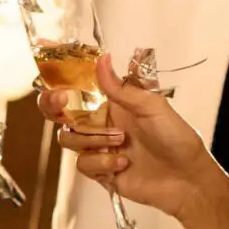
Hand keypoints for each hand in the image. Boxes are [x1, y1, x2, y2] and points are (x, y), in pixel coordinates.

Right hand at [37, 51, 228, 228]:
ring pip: (68, 137)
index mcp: (113, 99)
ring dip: (91, 139)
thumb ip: (123, 88)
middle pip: (59, 109)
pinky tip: (123, 164)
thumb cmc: (176, 137)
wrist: (186, 181)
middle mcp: (101, 120)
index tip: (42, 47)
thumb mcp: (153, 107)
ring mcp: (99, 145)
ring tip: (121, 142)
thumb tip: (102, 58)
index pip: (80, 79)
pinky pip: (83, 164)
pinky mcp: (100, 171)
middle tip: (62, 103)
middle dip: (53, 104)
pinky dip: (101, 163)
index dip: (60, 65)